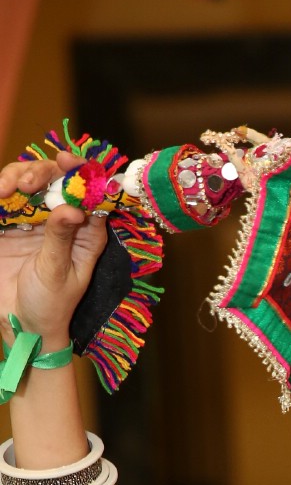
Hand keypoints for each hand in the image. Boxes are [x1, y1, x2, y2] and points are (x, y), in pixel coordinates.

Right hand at [0, 151, 107, 348]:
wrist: (21, 323)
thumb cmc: (50, 304)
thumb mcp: (57, 272)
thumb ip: (61, 239)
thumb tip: (72, 208)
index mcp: (85, 232)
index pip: (88, 192)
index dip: (81, 171)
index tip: (66, 161)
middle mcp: (61, 219)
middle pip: (54, 179)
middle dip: (40, 172)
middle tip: (26, 183)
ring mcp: (34, 219)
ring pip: (27, 182)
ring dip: (15, 177)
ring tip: (4, 191)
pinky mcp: (9, 222)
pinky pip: (5, 198)